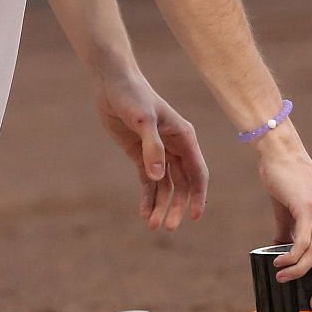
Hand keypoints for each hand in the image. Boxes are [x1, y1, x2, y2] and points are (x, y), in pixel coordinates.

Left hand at [95, 72, 207, 230]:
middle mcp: (175, 147)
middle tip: (168, 228)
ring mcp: (158, 152)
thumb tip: (157, 176)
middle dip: (177, 206)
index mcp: (184, 137)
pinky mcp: (141, 154)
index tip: (195, 216)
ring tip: (152, 226)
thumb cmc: (133, 96)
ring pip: (165, 186)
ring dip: (161, 206)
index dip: (198, 195)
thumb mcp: (143, 120)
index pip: (197, 172)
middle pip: (182, 184)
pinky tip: (143, 212)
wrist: (112, 84)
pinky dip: (147, 196)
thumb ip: (151, 147)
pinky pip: (148, 181)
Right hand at [255, 125, 311, 308]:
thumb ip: (295, 235)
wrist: (280, 153)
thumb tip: (286, 259)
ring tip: (284, 278)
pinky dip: (292, 258)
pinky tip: (280, 263)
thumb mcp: (299, 212)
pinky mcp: (306, 206)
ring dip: (301, 272)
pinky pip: (302, 242)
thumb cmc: (289, 183)